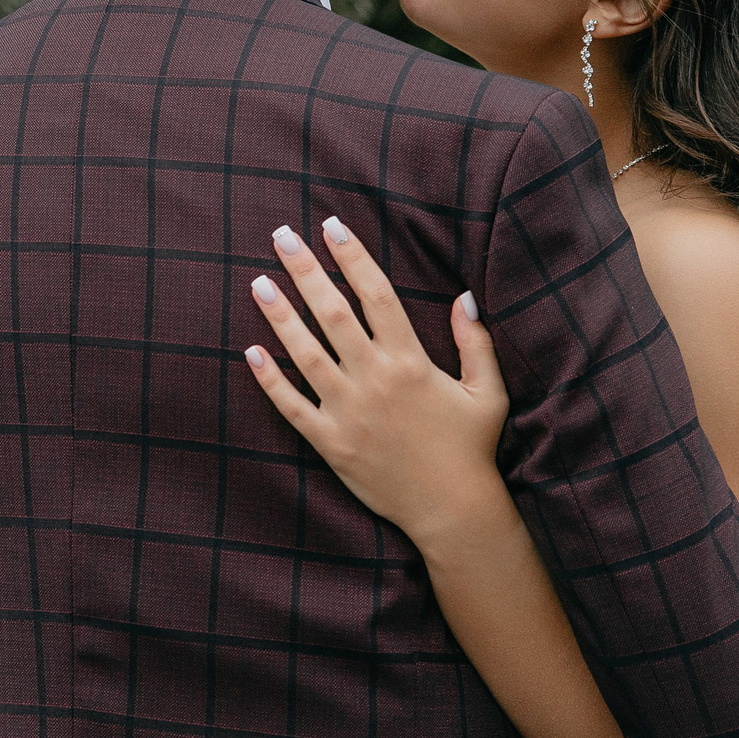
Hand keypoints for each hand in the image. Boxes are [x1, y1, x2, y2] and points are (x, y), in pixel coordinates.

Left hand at [244, 217, 511, 548]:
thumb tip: (465, 295)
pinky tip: (251, 351)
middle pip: (332, 313)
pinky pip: (292, 407)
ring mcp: (349, 412)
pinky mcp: (332, 444)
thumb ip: (475, 342)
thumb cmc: (471, 449)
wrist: (453, 511)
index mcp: (412, 361)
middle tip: (281, 236)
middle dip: (305, 270)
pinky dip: (270, 380)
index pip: (376, 295)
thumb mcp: (487, 392)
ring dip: (279, 316)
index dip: (352, 257)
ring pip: (305, 353)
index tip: (331, 226)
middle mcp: (375, 380)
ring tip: (258, 282)